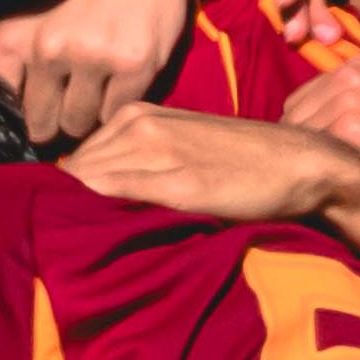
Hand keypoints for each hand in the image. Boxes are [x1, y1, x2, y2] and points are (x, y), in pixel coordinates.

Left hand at [0, 0, 196, 141]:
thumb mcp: (30, 10)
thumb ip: (13, 58)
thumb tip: (5, 119)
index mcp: (12, 37)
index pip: (4, 107)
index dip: (22, 113)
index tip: (37, 106)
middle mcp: (46, 48)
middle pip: (41, 125)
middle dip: (56, 118)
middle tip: (73, 94)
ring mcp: (90, 57)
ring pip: (78, 123)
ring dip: (88, 112)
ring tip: (99, 78)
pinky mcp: (131, 64)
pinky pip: (115, 113)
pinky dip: (118, 103)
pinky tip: (122, 72)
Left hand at [65, 102, 352, 223]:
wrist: (299, 162)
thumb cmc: (238, 162)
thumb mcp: (177, 147)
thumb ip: (133, 162)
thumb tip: (83, 194)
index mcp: (136, 115)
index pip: (73, 159)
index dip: (61, 193)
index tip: (60, 222)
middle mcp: (139, 125)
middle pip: (71, 171)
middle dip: (62, 203)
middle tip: (64, 238)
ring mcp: (157, 152)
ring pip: (86, 183)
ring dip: (76, 213)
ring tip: (78, 244)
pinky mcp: (178, 183)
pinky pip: (116, 196)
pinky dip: (99, 217)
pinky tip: (98, 238)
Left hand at [283, 60, 359, 199]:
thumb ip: (356, 98)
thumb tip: (317, 113)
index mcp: (357, 66)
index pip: (302, 100)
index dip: (309, 130)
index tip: (324, 152)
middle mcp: (347, 76)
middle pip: (293, 118)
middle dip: (305, 144)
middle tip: (327, 169)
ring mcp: (347, 99)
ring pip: (299, 138)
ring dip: (311, 160)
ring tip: (338, 177)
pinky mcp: (348, 128)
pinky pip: (311, 153)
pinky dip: (319, 170)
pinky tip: (339, 183)